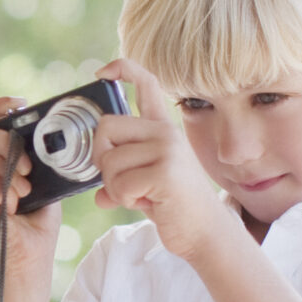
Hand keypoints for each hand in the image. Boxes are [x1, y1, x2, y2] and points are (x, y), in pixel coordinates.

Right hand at [0, 97, 59, 281]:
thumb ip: (35, 157)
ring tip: (22, 192)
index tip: (20, 106)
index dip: (0, 108)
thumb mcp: (43, 181)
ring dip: (6, 169)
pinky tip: (12, 206)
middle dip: (8, 145)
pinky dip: (3, 192)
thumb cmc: (36, 222)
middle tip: (29, 170)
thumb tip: (43, 134)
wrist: (30, 259)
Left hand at [91, 60, 237, 261]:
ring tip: (139, 195)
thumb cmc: (173, 206)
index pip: (146, 81)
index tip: (102, 73)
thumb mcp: (144, 185)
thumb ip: (122, 177)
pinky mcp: (165, 172)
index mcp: (162, 127)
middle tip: (120, 179)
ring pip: (109, 161)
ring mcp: (167, 149)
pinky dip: (123, 199)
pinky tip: (145, 203)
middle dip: (101, 158)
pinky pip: (119, 184)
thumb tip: (98, 195)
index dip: (121, 69)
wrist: (203, 232)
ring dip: (114, 186)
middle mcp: (165, 132)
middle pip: (105, 127)